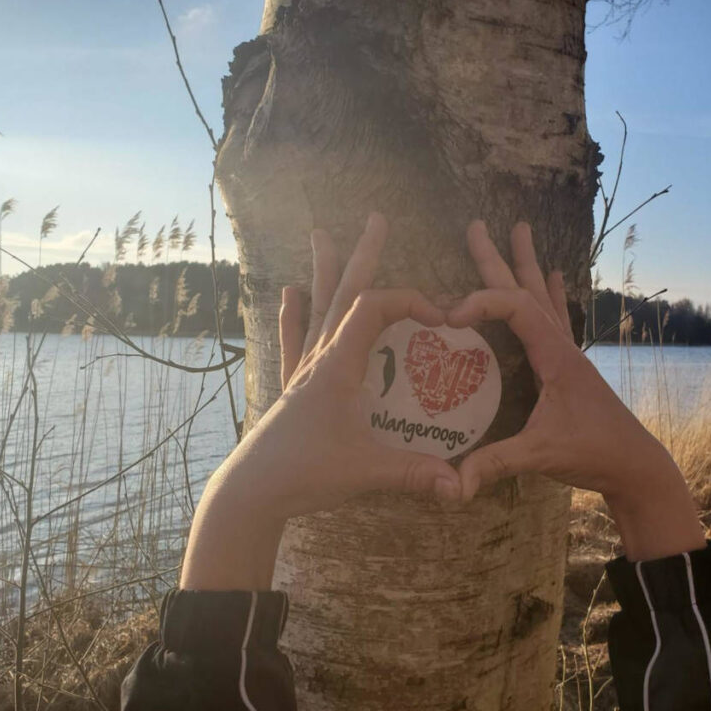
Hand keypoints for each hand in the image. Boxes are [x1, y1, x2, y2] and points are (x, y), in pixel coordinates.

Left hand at [181, 214, 461, 588]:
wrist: (250, 491)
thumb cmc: (303, 472)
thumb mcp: (366, 471)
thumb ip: (415, 473)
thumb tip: (460, 485)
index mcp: (339, 366)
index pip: (374, 309)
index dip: (410, 301)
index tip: (441, 317)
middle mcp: (320, 358)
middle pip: (344, 294)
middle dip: (364, 255)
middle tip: (376, 219)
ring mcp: (304, 371)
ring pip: (318, 309)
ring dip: (326, 271)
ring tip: (322, 234)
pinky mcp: (293, 388)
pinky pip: (295, 340)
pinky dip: (294, 314)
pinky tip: (288, 292)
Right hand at [448, 220, 705, 560]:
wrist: (635, 466)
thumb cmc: (595, 454)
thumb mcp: (542, 455)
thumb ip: (496, 462)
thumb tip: (452, 482)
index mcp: (555, 357)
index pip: (516, 309)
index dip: (482, 303)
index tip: (450, 316)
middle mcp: (562, 347)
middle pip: (527, 291)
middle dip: (500, 259)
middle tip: (478, 225)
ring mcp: (567, 355)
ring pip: (542, 299)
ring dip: (527, 266)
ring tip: (519, 230)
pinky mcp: (568, 369)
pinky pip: (556, 320)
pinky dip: (551, 295)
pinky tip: (556, 276)